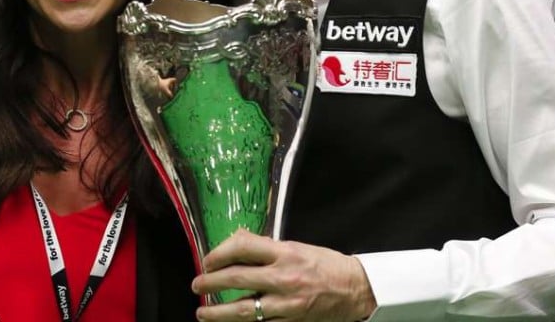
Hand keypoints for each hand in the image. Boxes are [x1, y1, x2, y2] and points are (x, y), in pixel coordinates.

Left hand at [192, 229, 375, 321]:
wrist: (356, 289)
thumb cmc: (326, 265)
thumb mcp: (296, 247)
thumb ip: (265, 246)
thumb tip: (236, 240)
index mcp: (285, 253)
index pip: (242, 247)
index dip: (219, 253)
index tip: (208, 260)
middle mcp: (284, 278)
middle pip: (237, 278)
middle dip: (211, 282)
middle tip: (197, 285)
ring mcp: (287, 304)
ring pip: (243, 309)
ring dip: (218, 312)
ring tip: (203, 313)